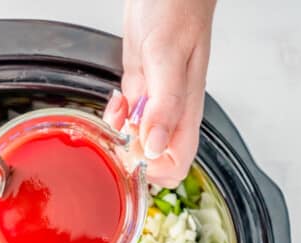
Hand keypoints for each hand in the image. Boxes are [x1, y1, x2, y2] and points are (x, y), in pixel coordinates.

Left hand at [104, 0, 215, 186]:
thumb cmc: (178, 7)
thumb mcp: (167, 56)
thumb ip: (165, 103)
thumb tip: (157, 147)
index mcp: (186, 109)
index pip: (176, 163)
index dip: (152, 168)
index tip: (132, 151)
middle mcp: (172, 109)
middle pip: (155, 157)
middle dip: (131, 153)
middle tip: (117, 134)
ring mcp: (155, 97)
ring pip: (138, 137)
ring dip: (120, 135)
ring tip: (115, 114)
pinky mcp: (141, 83)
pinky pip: (127, 114)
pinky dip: (115, 115)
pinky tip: (114, 102)